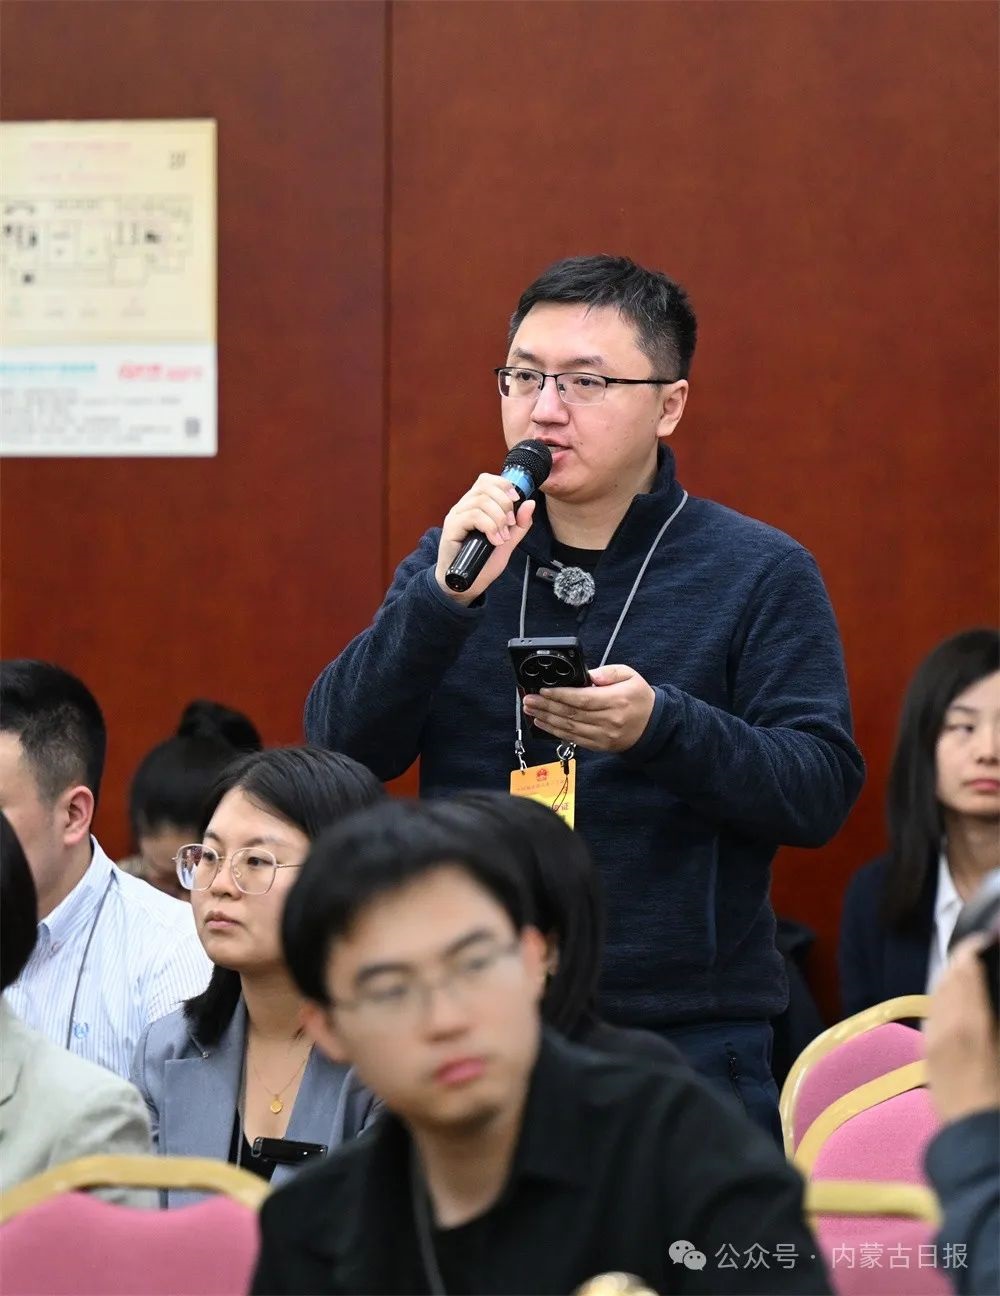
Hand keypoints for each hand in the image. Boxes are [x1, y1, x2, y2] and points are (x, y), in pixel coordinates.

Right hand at [434, 474, 535, 604]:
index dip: (503, 485)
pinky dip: (489, 527)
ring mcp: (456, 516)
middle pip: (485, 487)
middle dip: (504, 504)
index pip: (487, 480)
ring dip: (498, 519)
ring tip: (501, 538)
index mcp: (475, 505)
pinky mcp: (451, 528)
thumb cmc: (482, 562)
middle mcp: (463, 507)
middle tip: (509, 525)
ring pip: (481, 501)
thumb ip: (520, 524)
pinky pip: (473, 516)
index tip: (515, 500)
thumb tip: (530, 503)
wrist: (466, 585)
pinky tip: (494, 541)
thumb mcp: (508, 542)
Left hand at [521, 664, 655, 752]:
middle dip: (546, 706)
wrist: (653, 726)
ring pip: (569, 728)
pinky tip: (544, 723)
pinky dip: (556, 731)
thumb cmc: (639, 698)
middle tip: (529, 699)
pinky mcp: (599, 745)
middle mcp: (609, 720)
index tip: (543, 689)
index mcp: (616, 700)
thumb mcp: (629, 675)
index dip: (560, 695)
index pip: (582, 699)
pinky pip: (574, 739)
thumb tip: (587, 675)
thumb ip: (607, 672)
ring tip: (531, 710)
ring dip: (547, 719)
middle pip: (571, 714)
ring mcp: (603, 736)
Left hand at [925, 935, 999, 1123]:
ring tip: (969, 973)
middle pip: (949, 980)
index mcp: (973, 1024)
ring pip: (937, 996)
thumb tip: (989, 998)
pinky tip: (955, 1004)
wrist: (976, 1143)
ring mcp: (933, 1040)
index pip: (966, 972)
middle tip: (979, 952)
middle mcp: (946, 1026)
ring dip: (951, 979)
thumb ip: (993, 1016)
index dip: (974, 950)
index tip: (984, 939)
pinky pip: (932, 1016)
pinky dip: (943, 1001)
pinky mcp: (928, 1055)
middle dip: (963, 961)